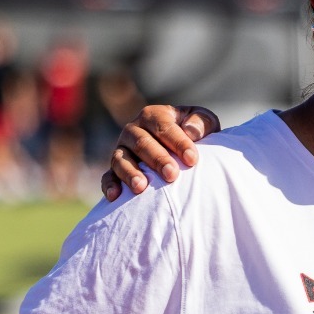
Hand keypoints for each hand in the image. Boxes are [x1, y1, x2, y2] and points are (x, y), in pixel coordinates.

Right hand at [101, 105, 220, 199]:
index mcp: (153, 116)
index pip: (164, 127)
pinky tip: (114, 197)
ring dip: (130, 173)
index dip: (178, 142)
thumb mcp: (204, 123)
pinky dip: (109, 185)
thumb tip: (190, 130)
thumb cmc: (196, 135)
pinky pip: (108, 176)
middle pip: (142, 143)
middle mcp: (133, 130)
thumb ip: (201, 122)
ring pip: (121, 159)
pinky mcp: (115, 169)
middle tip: (172, 175)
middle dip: (157, 159)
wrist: (182, 151)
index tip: (192, 160)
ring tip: (141, 187)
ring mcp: (122, 150)